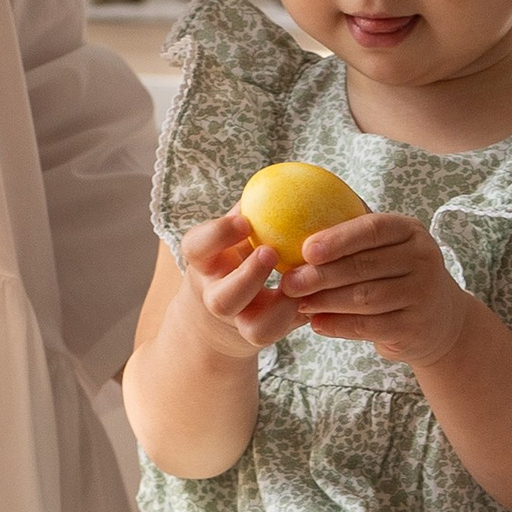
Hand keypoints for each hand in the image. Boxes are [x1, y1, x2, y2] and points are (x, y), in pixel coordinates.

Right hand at [173, 209, 310, 352]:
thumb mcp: (235, 234)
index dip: (218, 235)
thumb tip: (290, 173)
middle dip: (250, 278)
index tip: (245, 222)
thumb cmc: (236, 254)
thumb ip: (254, 210)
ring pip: (255, 328)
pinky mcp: (260, 338)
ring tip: (302, 282)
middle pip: (222, 299)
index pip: (196, 246)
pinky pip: (282, 334)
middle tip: (273, 254)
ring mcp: (238, 323)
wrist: (223, 313)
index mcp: (204, 262)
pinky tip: (315, 294)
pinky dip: (299, 314)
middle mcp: (214, 296)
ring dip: (283, 306)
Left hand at [283, 213, 471, 369]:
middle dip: (321, 275)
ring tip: (299, 303)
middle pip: (364, 266)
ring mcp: (422, 294)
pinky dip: (338, 326)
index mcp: (410, 231)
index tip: (305, 249)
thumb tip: (297, 210)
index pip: (372, 229)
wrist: (439, 319)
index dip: (337, 238)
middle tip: (289, 282)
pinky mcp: (414, 327)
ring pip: (364, 298)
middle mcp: (423, 259)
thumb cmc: (397, 275)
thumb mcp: (387, 247)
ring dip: (325, 301)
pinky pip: (368, 327)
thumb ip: (353, 232)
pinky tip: (316, 323)